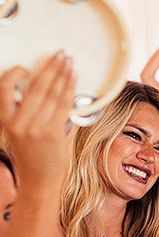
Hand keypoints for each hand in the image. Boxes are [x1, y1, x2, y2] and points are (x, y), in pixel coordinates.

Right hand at [0, 53, 74, 183]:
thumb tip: (46, 91)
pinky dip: (70, 89)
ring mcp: (37, 128)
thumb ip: (28, 114)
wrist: (39, 182)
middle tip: (59, 55)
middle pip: (35, 88)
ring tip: (69, 63)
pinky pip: (63, 105)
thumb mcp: (19, 134)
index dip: (15, 74)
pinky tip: (74, 79)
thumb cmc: (32, 158)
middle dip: (49, 68)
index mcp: (6, 121)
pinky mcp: (54, 133)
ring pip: (51, 94)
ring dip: (62, 75)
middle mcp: (19, 123)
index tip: (26, 67)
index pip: (5, 89)